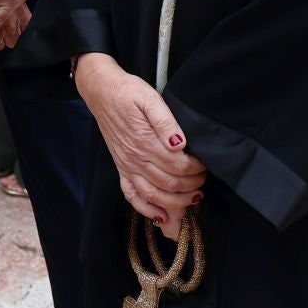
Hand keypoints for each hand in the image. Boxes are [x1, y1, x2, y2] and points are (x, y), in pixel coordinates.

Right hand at [75, 54, 207, 239]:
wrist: (101, 92)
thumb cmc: (128, 93)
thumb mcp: (149, 98)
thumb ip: (165, 121)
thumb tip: (179, 143)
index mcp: (145, 142)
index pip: (178, 166)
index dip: (196, 168)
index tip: (205, 162)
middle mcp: (135, 158)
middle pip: (170, 184)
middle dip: (192, 185)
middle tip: (203, 177)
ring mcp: (127, 166)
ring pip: (154, 196)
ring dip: (176, 202)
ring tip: (193, 196)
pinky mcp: (121, 168)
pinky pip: (132, 196)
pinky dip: (146, 210)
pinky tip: (161, 216)